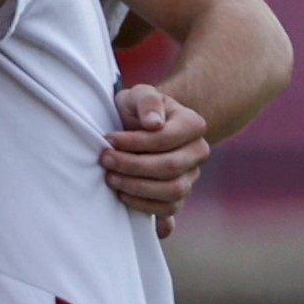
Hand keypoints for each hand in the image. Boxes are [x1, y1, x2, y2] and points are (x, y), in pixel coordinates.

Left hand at [102, 83, 212, 233]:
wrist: (139, 128)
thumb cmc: (139, 109)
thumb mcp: (139, 94)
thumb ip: (147, 101)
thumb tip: (154, 123)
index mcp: (193, 125)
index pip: (166, 139)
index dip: (135, 142)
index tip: (108, 138)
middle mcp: (198, 152)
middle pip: (170, 167)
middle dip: (133, 166)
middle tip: (105, 160)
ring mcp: (191, 176)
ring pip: (172, 191)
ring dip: (137, 187)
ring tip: (111, 178)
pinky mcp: (180, 196)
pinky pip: (169, 208)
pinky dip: (144, 206)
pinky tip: (123, 196)